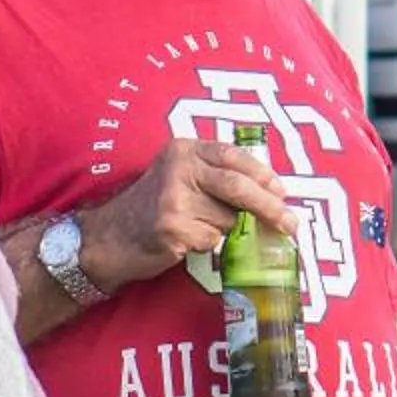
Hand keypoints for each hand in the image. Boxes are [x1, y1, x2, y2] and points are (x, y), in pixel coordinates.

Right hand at [80, 138, 295, 290]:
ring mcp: (173, 199)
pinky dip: (209, 246)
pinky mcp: (172, 228)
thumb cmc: (151, 209)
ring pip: (228, 218)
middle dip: (270, 207)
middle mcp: (179, 169)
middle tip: (290, 223)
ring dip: (228, 231)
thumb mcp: (179, 177)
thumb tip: (272, 193)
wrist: (106, 239)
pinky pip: (212, 240)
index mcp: (184, 150)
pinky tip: (188, 242)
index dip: (262, 174)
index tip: (281, 191)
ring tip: (203, 229)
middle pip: (238, 186)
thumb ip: (215, 176)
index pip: (233, 156)